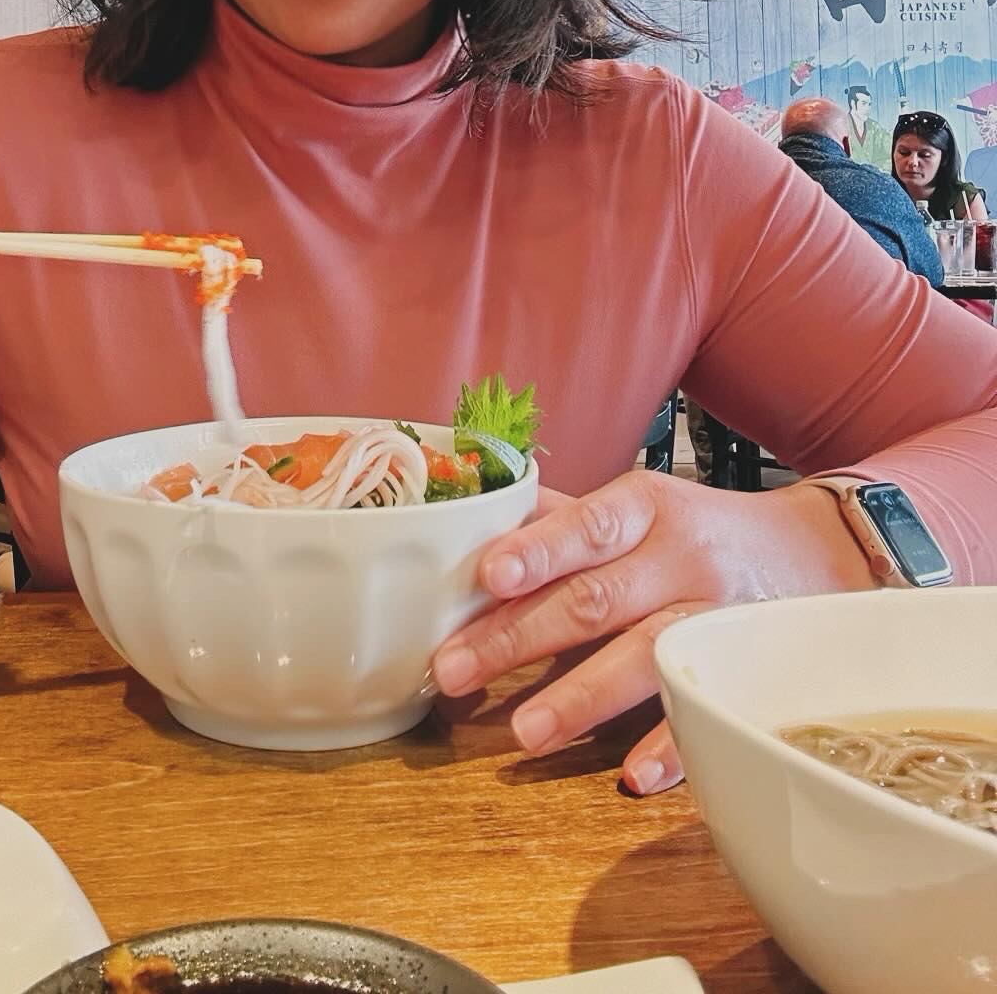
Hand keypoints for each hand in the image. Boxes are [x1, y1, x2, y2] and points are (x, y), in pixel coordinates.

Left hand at [432, 470, 876, 794]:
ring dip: (583, 697)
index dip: (539, 551)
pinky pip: (708, 712)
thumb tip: (472, 526)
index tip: (490, 574)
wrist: (826, 554)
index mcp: (646, 510)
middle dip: (520, 637)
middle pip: (595, 600)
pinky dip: (672, 744)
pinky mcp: (749, 676)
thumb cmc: (702, 533)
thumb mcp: (641, 506)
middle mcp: (681, 561)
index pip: (586, 526)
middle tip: (455, 669)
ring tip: (525, 730)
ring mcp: (718, 621)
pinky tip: (634, 775)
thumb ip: (563, 519)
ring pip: (646, 657)